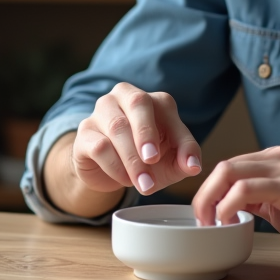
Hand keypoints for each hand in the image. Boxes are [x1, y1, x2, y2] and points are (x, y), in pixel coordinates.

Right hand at [73, 82, 202, 196]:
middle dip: (147, 133)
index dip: (180, 136)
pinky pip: (100, 145)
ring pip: (117, 127)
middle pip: (138, 103)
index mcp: (151, 99)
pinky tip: (125, 179)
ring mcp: (102, 111)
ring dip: (132, 159)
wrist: (108, 172)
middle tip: (154, 160)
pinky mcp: (85, 132)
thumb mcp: (171, 160)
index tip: (187, 165)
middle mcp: (124, 96)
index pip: (166, 108)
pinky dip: (115, 166)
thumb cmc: (146, 159)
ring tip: (144, 184)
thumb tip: (194, 167)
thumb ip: (185, 158)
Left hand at [191, 146, 279, 259]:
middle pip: (224, 166)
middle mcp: (279, 157)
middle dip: (204, 194)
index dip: (211, 190)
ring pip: (229, 172)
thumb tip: (227, 205)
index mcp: (276, 159)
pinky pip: (245, 189)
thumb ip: (257, 198)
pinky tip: (230, 222)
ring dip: (211, 200)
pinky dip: (228, 205)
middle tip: (202, 221)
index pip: (230, 166)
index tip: (205, 216)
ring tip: (212, 224)